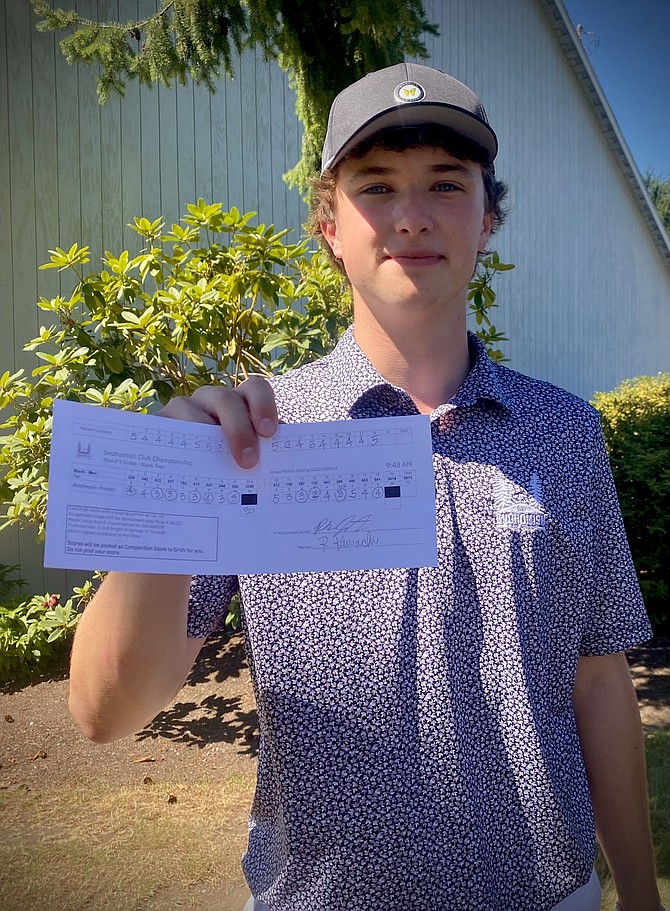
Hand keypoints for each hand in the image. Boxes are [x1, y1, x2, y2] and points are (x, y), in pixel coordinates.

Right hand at [158, 376, 277, 467]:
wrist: (181, 479)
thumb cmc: (225, 465)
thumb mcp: (245, 459)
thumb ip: (263, 455)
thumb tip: (280, 467)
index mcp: (239, 404)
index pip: (255, 389)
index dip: (264, 405)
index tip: (269, 432)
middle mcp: (211, 400)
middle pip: (226, 399)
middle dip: (239, 428)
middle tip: (248, 461)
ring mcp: (182, 408)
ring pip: (190, 409)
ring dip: (204, 434)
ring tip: (211, 464)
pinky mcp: (158, 423)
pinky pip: (160, 426)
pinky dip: (167, 439)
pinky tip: (175, 461)